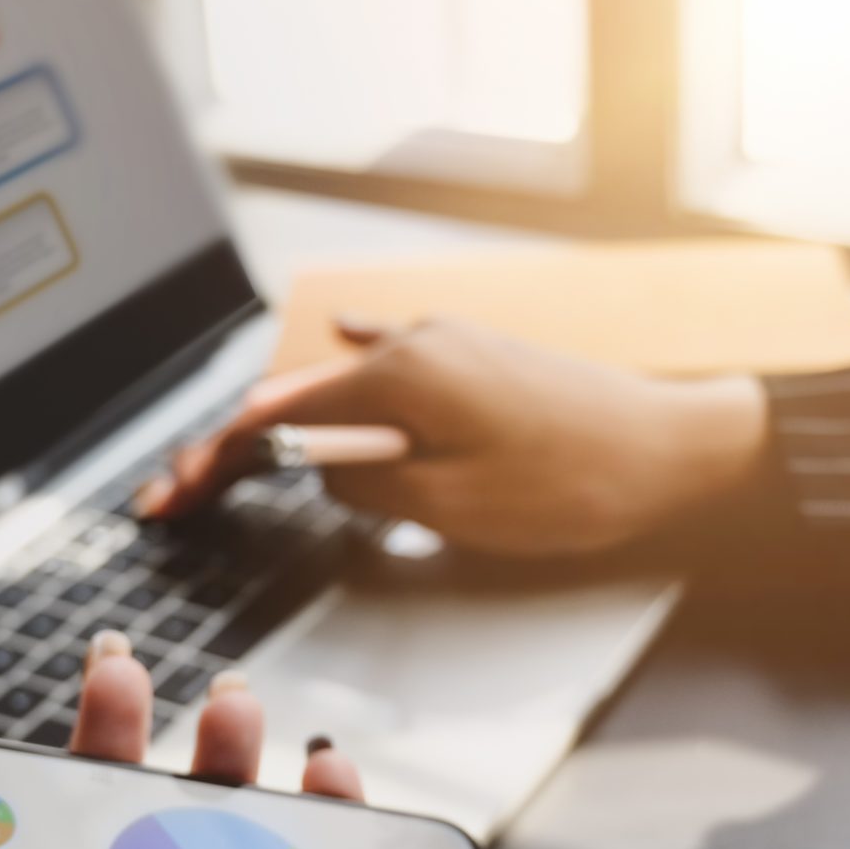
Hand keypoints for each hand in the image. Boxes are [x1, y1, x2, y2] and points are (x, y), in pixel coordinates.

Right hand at [135, 319, 772, 556]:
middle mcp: (415, 341)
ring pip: (339, 381)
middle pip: (296, 399)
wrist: (679, 451)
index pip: (274, 422)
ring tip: (233, 457)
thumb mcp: (453, 506)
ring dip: (282, 422)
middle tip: (177, 493)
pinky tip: (336, 343)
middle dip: (229, 447)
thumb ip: (368, 485)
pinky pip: (391, 358)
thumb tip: (322, 471)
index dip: (212, 464)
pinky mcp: (479, 357)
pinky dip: (347, 375)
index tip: (169, 499)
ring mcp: (448, 343)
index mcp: (401, 375)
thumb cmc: (578, 483)